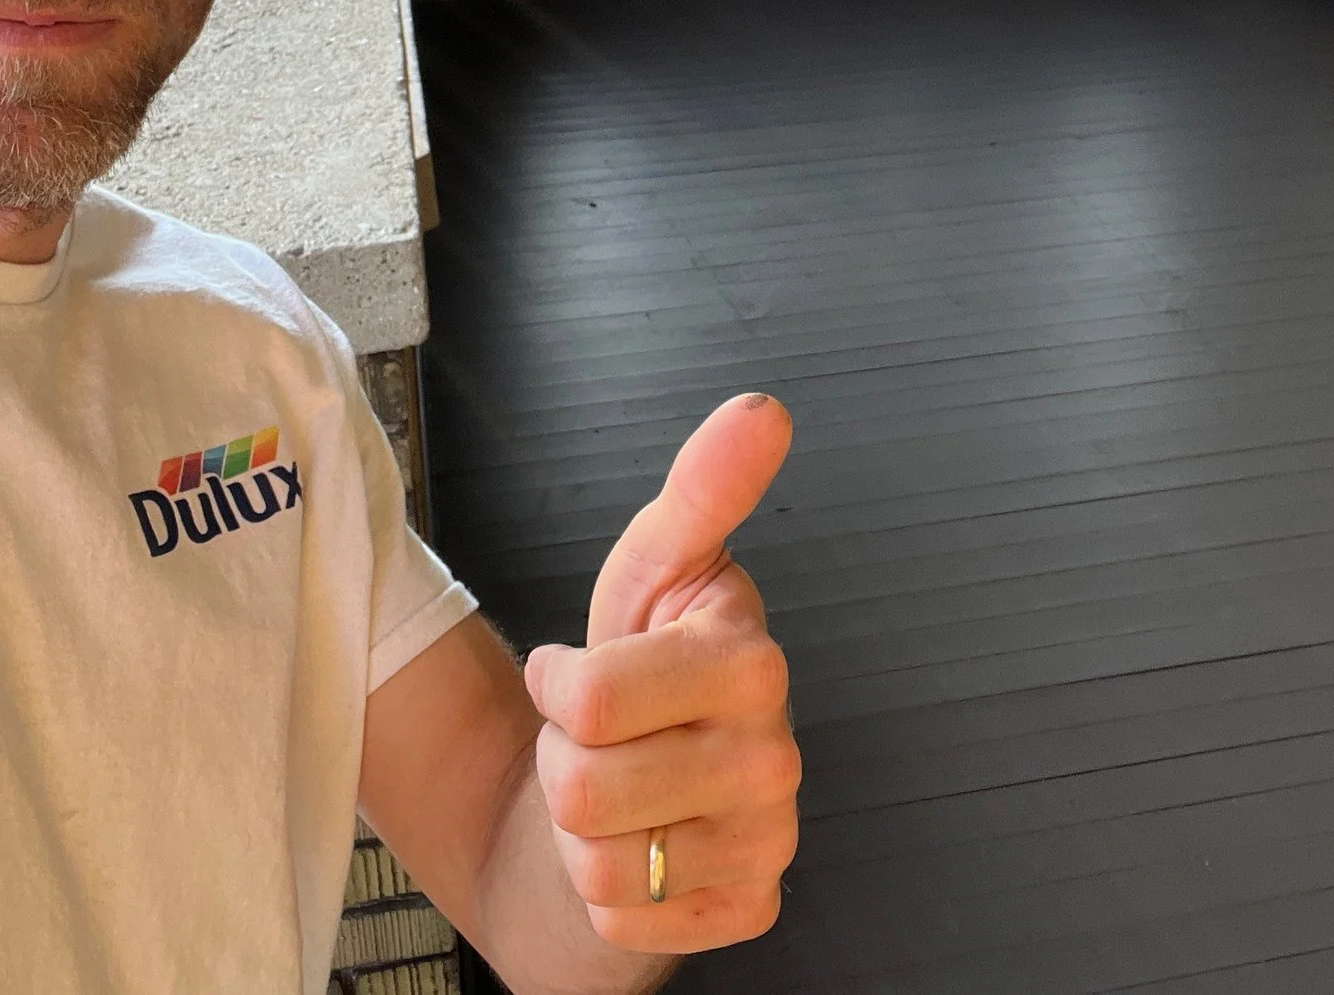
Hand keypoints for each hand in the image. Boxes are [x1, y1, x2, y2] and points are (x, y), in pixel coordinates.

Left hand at [524, 393, 798, 953]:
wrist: (648, 775)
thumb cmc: (643, 663)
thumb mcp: (652, 567)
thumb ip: (701, 489)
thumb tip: (760, 409)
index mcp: (752, 663)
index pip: (588, 701)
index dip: (557, 685)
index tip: (577, 670)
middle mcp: (775, 759)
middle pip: (583, 791)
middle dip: (564, 764)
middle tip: (600, 739)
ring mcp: (767, 842)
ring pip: (597, 866)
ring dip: (580, 832)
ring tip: (618, 790)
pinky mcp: (749, 910)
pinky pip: (623, 922)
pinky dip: (608, 894)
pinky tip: (641, 845)